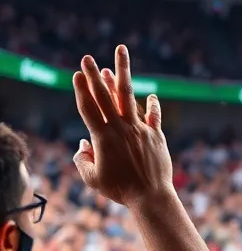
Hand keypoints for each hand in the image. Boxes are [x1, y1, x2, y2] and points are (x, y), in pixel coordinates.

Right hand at [72, 47, 173, 207]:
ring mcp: (140, 129)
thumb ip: (83, 159)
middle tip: (87, 58)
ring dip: (122, 75)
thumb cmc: (119, 189)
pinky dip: (152, 105)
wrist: (150, 195)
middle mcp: (121, 129)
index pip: (88, 108)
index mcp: (102, 138)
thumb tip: (83, 145)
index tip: (77, 74)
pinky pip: (154, 116)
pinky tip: (151, 95)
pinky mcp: (156, 135)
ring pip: (129, 97)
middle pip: (105, 96)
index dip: (81, 90)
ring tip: (120, 55)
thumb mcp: (92, 178)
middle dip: (95, 75)